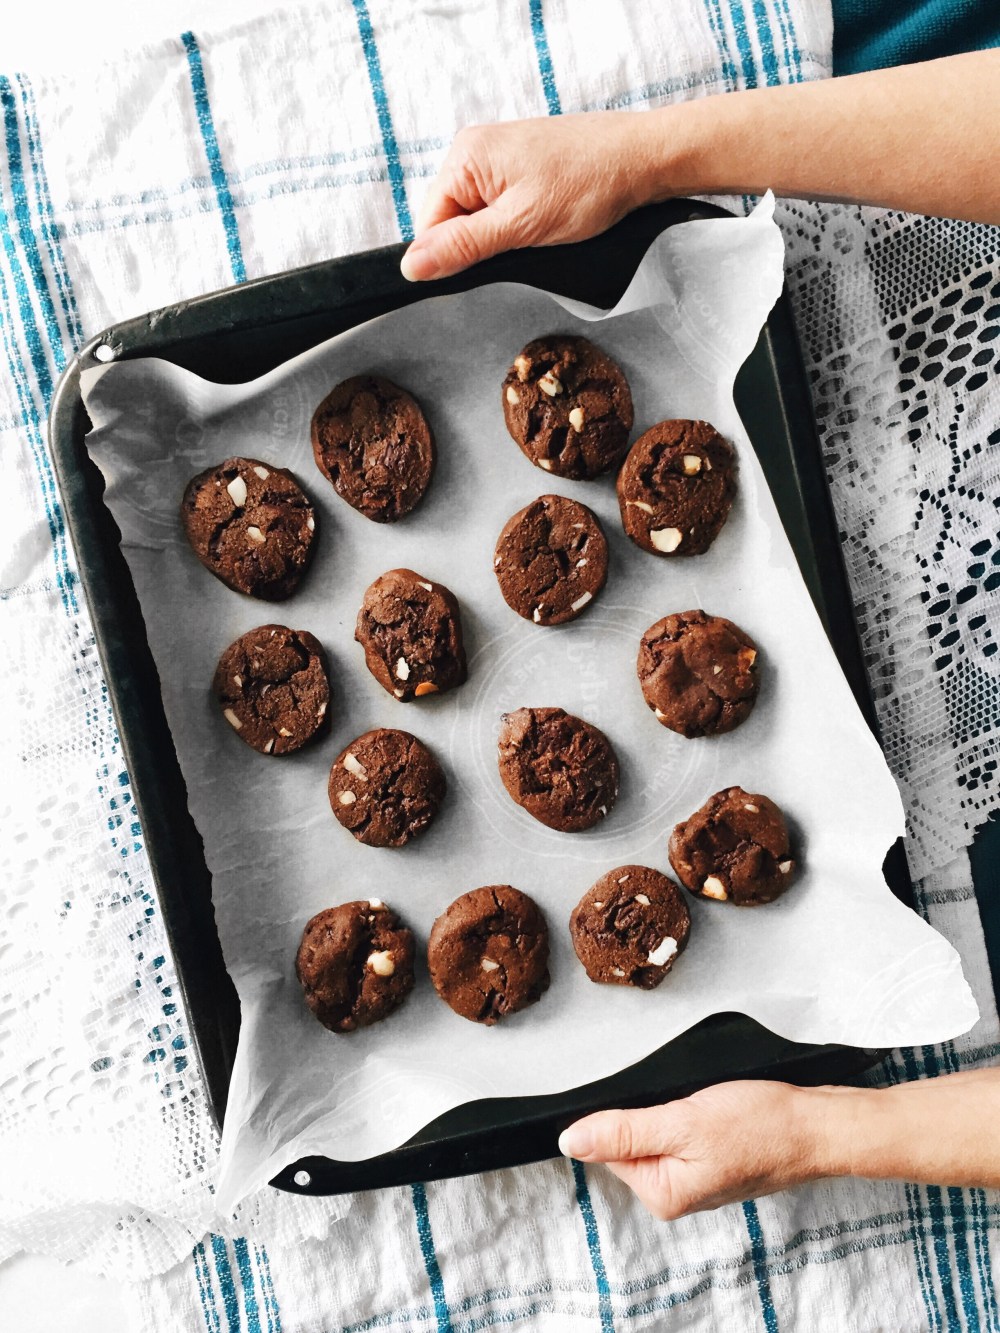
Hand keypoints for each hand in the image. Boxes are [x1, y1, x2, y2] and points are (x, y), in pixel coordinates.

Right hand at [400, 112, 651, 280]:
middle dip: (481, 245)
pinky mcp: (520, 168)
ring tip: (539, 228)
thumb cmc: (589, 184)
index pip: (428, 226)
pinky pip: (499, 209)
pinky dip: (518, 224)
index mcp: (464, 158)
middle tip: (522, 244)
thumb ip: (462, 247)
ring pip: (477, 220)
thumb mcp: (519, 227)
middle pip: (450, 222)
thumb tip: (410, 265)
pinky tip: (545, 220)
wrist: (642, 160)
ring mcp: (498, 158)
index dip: (453, 256)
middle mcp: (474, 151)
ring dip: (503, 237)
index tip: (490, 263)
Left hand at [558, 1080, 842, 1220]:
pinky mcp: (712, 1162)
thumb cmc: (759, 1124)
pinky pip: (681, 1133)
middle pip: (630, 1140)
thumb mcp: (683, 1122)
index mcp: (662, 1194)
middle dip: (649, 1109)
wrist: (816, 1124)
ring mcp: (695, 1179)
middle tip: (684, 1098)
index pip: (608, 1147)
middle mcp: (674, 1194)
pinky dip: (688, 1113)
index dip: (621, 1113)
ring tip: (701, 1101)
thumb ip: (624, 1132)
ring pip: (656, 1132)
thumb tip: (570, 1142)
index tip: (653, 1097)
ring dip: (670, 1109)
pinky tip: (711, 1106)